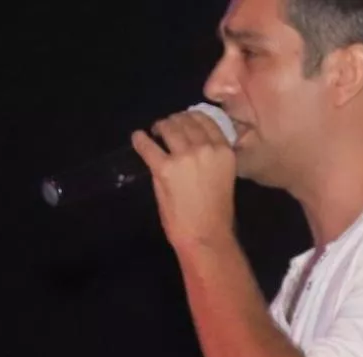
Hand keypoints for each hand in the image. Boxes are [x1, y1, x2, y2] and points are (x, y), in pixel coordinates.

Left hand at [132, 110, 237, 252]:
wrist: (206, 234)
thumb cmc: (217, 211)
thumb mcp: (224, 175)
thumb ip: (212, 156)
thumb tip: (192, 141)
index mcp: (224, 151)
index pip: (207, 120)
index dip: (192, 117)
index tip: (184, 121)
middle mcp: (206, 149)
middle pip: (186, 121)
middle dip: (175, 121)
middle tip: (167, 128)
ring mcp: (184, 157)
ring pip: (168, 127)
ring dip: (159, 127)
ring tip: (155, 133)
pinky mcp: (164, 168)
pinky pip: (147, 145)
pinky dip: (140, 139)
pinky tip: (138, 138)